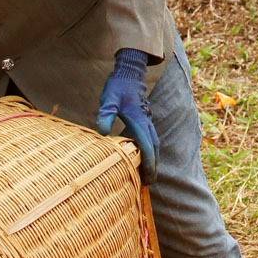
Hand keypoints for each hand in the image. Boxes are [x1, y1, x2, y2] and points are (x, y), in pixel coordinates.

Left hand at [96, 48, 158, 173]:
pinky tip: (143, 158)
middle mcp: (147, 124)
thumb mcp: (108, 99)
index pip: (147, 148)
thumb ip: (105, 114)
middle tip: (148, 184)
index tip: (148, 178)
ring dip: (153, 160)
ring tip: (148, 175)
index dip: (148, 164)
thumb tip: (102, 132)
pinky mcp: (145, 120)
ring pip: (155, 145)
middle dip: (153, 167)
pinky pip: (151, 140)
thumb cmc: (118, 87)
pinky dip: (150, 151)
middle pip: (154, 150)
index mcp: (139, 122)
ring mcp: (148, 122)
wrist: (129, 73)